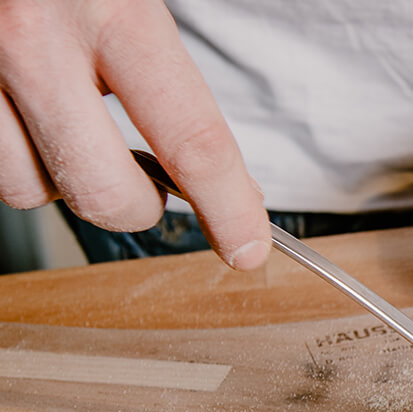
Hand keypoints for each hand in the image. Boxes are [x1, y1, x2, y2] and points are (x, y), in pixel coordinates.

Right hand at [0, 0, 268, 268]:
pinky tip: (23, 114)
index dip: (229, 208)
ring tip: (68, 126)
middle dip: (136, 207)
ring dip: (56, 176)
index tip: (247, 245)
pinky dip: (9, 152)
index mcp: (109, 5)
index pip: (191, 138)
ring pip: (24, 185)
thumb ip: (160, 52)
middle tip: (150, 190)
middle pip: (103, 191)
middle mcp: (29, 38)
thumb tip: (209, 160)